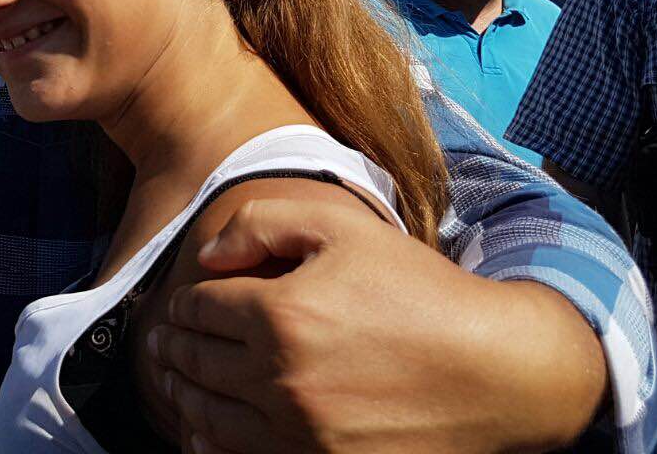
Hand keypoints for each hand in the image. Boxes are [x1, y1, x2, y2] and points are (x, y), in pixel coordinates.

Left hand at [146, 197, 605, 453]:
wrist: (496, 370)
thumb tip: (208, 256)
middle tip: (161, 344)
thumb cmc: (419, 290)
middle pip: (196, 364)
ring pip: (208, 418)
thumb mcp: (344, 227)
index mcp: (281, 314)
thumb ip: (264, 224)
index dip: (183, 305)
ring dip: (183, 396)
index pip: (198, 309)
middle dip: (173, 349)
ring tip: (174, 383)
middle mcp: (282, 380)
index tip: (181, 307)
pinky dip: (212, 444)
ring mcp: (301, 435)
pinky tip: (203, 432)